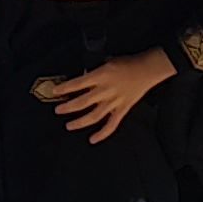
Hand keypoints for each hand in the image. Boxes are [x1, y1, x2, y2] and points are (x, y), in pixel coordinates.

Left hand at [36, 50, 174, 144]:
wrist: (147, 69)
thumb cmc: (127, 63)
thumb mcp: (106, 62)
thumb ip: (94, 72)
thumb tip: (82, 81)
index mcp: (100, 76)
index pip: (77, 84)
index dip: (64, 89)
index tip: (54, 92)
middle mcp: (105, 90)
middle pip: (82, 102)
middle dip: (67, 107)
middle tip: (57, 110)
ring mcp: (114, 102)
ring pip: (93, 116)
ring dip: (79, 122)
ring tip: (69, 125)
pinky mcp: (122, 110)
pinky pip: (111, 125)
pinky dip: (102, 133)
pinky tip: (92, 139)